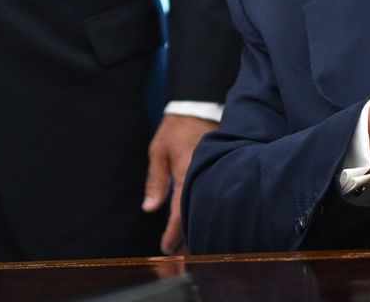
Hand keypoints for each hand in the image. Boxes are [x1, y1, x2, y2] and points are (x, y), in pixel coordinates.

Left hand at [144, 113, 215, 255]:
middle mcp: (203, 177)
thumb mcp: (157, 152)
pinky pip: (211, 199)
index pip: (181, 212)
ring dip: (197, 231)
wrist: (199, 108)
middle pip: (196, 217)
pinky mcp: (219, 173)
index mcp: (187, 173)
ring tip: (188, 252)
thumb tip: (150, 209)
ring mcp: (214, 174)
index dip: (174, 234)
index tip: (166, 249)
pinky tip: (200, 227)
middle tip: (178, 261)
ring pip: (206, 210)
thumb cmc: (176, 129)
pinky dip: (205, 215)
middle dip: (187, 242)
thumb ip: (155, 181)